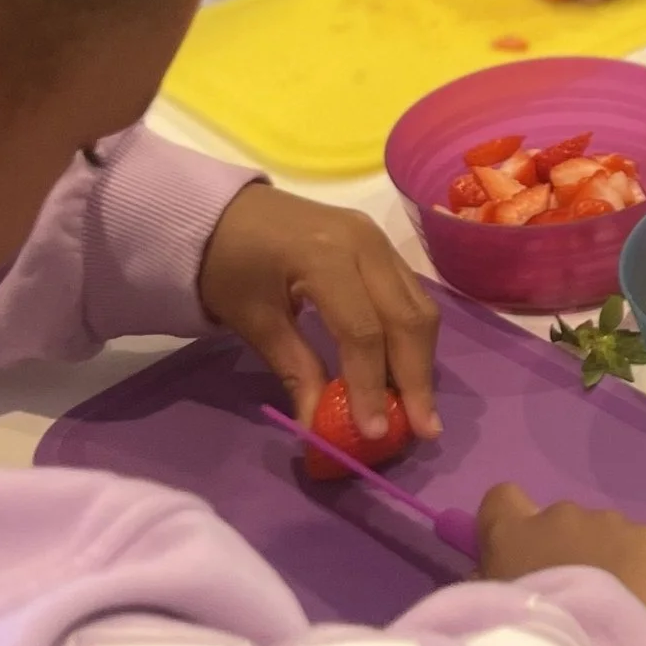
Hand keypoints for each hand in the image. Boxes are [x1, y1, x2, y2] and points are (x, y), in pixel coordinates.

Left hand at [198, 186, 443, 446]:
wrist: (222, 212)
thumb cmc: (228, 264)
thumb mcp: (254, 321)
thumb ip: (295, 371)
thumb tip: (319, 427)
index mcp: (324, 256)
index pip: (363, 332)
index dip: (370, 386)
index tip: (375, 432)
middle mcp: (365, 242)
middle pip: (406, 319)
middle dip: (416, 378)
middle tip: (424, 430)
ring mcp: (378, 240)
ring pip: (419, 307)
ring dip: (421, 360)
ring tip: (419, 408)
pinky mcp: (382, 245)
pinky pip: (410, 295)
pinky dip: (412, 337)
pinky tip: (406, 371)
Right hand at [477, 482, 645, 645]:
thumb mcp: (498, 622)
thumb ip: (507, 594)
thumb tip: (519, 592)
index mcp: (512, 536)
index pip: (504, 502)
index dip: (519, 528)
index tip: (528, 559)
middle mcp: (561, 518)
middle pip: (568, 529)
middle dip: (576, 558)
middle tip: (584, 608)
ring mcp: (614, 525)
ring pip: (615, 539)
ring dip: (617, 566)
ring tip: (623, 616)